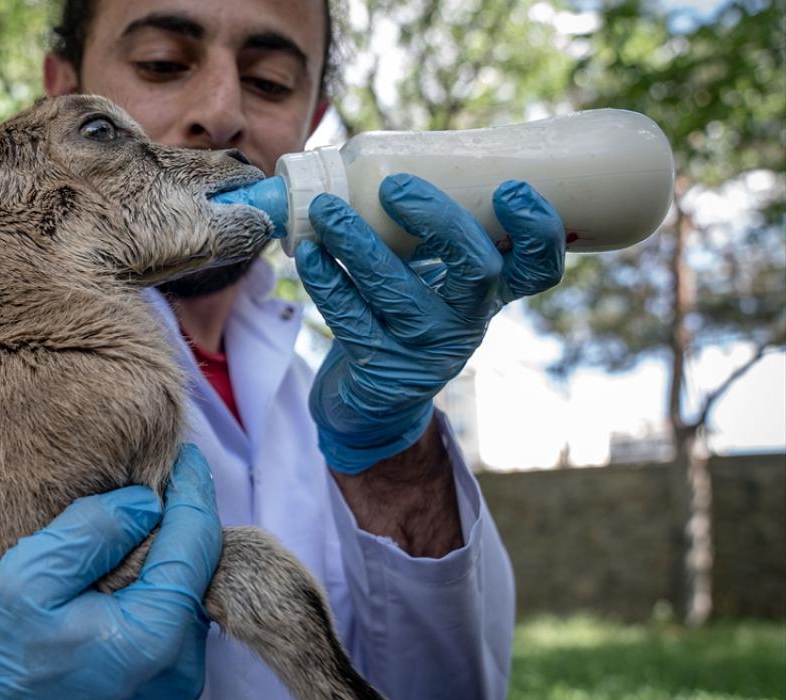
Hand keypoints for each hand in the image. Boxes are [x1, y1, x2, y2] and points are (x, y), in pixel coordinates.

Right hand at [0, 444, 221, 699]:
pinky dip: (150, 592)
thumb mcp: (25, 578)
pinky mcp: (157, 692)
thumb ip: (91, 531)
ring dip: (161, 561)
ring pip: (183, 597)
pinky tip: (117, 577)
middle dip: (177, 526)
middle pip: (197, 572)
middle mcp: (178, 668)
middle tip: (148, 485)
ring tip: (125, 533)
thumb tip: (144, 502)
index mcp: (153, 637)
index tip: (186, 454)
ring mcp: (171, 686)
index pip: (196, 546)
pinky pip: (169, 624)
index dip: (193, 492)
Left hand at [294, 174, 563, 473]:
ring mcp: (425, 348)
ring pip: (398, 292)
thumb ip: (435, 232)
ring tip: (326, 209)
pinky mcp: (380, 367)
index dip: (538, 232)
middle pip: (476, 272)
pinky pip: (350, 318)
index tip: (513, 190)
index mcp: (492, 292)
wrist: (377, 397)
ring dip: (359, 243)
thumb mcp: (439, 281)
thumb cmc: (409, 313)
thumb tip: (401, 153)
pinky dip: (327, 281)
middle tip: (395, 187)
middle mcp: (467, 320)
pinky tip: (311, 254)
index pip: (538, 267)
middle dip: (440, 223)